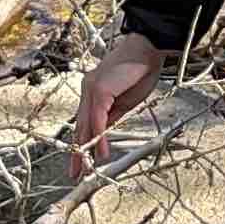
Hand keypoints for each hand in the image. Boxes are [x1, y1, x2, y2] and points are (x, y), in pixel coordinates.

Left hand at [73, 30, 165, 165]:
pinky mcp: (99, 90)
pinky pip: (97, 120)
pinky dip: (99, 138)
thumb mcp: (126, 102)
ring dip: (86, 150)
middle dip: (77, 152)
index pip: (83, 123)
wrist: (148, 50)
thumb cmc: (141, 72)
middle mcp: (87, 89)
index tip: (82, 162)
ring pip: (86, 125)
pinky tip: (101, 153)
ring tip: (87, 170)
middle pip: (79, 126)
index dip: (82, 144)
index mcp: (93, 91)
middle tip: (75, 173)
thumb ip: (112, 116)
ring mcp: (91, 89)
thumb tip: (103, 134)